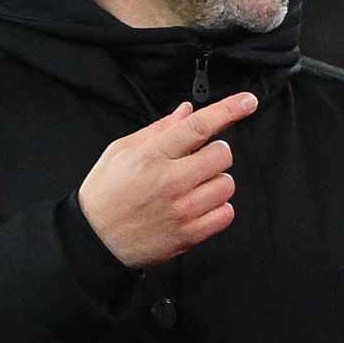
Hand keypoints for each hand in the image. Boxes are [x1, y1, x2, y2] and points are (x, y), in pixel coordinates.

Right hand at [77, 93, 257, 268]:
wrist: (96, 241)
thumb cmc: (105, 195)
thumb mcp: (121, 151)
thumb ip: (158, 130)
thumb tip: (187, 112)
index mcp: (152, 156)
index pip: (198, 126)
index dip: (228, 109)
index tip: (247, 101)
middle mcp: (171, 181)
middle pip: (222, 155)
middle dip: (213, 154)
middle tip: (196, 162)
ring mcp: (183, 210)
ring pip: (227, 184)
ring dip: (215, 182)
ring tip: (193, 187)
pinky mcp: (190, 234)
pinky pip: (226, 214)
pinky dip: (218, 209)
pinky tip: (198, 207)